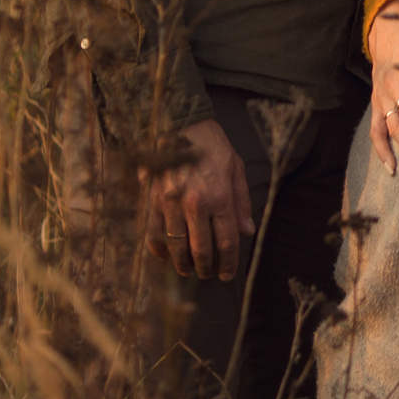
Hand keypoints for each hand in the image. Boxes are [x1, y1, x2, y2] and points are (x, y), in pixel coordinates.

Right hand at [143, 118, 254, 280]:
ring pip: (175, 246)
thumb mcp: (235, 168)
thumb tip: (248, 232)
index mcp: (219, 197)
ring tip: (185, 270)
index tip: (226, 274)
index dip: (228, 264)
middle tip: (206, 275)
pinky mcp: (150, 199)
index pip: (227, 242)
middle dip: (204, 268)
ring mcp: (169, 203)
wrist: (178, 123)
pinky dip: (158, 248)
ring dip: (180, 263)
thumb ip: (241, 203)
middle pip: (200, 250)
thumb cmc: (211, 144)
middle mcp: (194, 204)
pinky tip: (163, 254)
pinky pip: (152, 232)